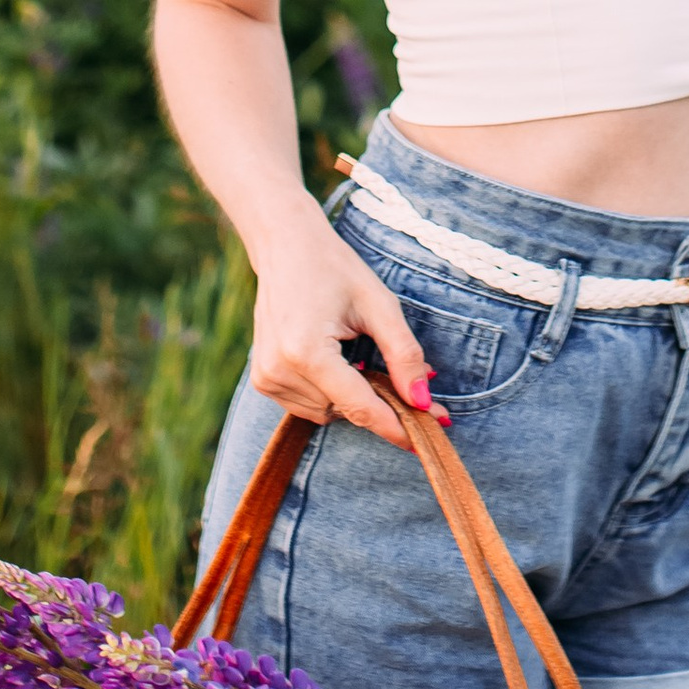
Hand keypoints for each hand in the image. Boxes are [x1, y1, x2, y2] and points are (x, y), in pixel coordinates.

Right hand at [249, 204, 435, 447]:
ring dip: (351, 395)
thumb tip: (424, 402)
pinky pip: (308, 405)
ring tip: (356, 353)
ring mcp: (266, 378)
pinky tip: (333, 359)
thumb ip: (404, 355)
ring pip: (327, 413)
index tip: (426, 441)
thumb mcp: (379, 305)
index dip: (397, 426)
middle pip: (345, 411)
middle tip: (401, 375)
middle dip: (378, 400)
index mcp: (307, 351)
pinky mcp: (262, 380)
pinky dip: (330, 392)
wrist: (284, 247)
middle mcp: (279, 370)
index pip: (359, 406)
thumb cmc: (334, 268)